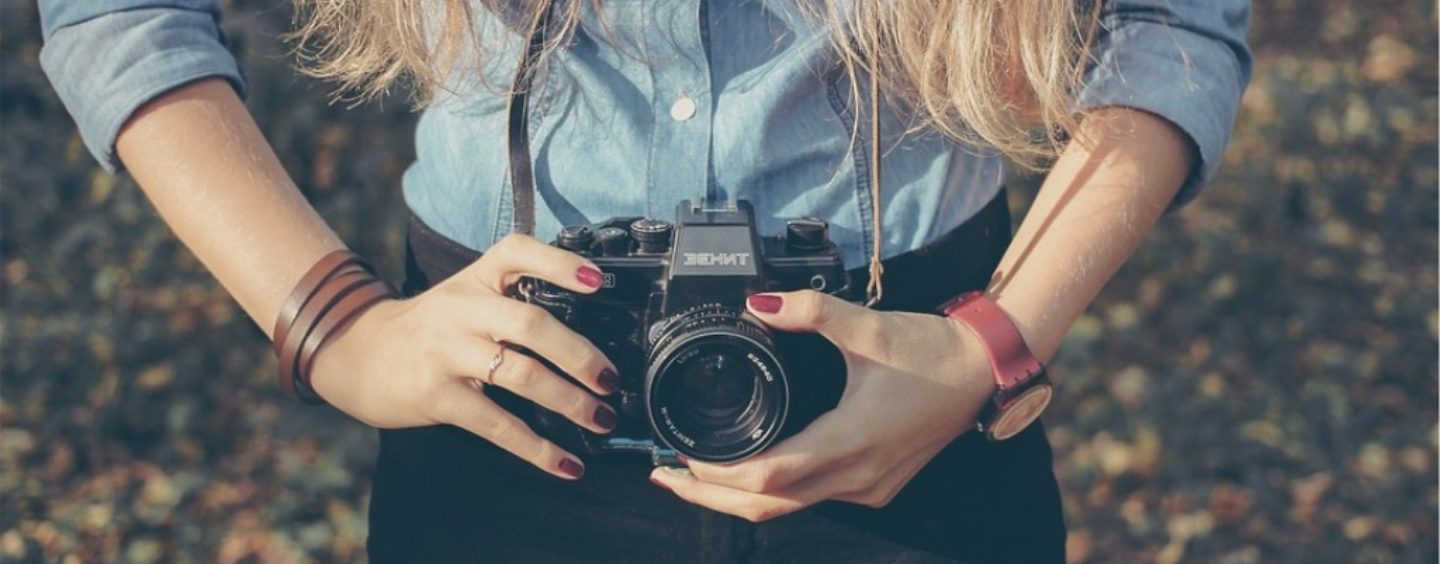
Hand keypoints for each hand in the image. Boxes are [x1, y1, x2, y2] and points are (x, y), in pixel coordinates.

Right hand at [308, 234, 620, 479]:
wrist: (357, 353)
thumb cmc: (430, 328)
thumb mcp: (465, 296)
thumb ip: (513, 300)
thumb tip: (587, 338)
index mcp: (476, 279)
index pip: (518, 253)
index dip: (560, 264)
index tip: (598, 282)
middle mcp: (462, 309)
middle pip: (531, 323)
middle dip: (580, 354)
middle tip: (610, 379)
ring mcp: (448, 352)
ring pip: (520, 374)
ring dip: (569, 401)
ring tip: (601, 419)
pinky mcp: (438, 396)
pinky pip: (497, 424)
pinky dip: (537, 449)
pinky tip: (567, 464)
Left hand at [648, 290, 996, 520]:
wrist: (984, 369)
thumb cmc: (933, 351)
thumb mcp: (868, 325)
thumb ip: (810, 311)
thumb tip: (759, 303)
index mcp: (850, 441)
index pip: (768, 474)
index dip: (717, 471)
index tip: (680, 453)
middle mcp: (857, 475)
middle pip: (768, 505)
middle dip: (710, 496)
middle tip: (665, 475)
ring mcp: (868, 486)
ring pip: (789, 508)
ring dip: (739, 497)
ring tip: (695, 476)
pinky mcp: (875, 483)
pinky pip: (813, 499)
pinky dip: (774, 491)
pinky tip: (751, 470)